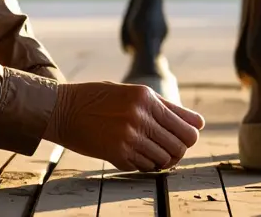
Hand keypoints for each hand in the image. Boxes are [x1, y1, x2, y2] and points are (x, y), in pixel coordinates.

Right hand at [42, 81, 204, 171]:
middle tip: (165, 149)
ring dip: (160, 160)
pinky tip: (132, 154)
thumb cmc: (98, 98)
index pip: (187, 128)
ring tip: (147, 152)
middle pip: (179, 147)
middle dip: (176, 152)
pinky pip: (144, 167)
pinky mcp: (117, 154)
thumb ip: (166, 107)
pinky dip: (144, 165)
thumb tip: (198, 123)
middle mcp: (140, 116)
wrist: (61, 109)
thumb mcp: (132, 93)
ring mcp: (129, 137)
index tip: (182, 140)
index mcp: (146, 98)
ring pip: (163, 160)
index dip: (189, 138)